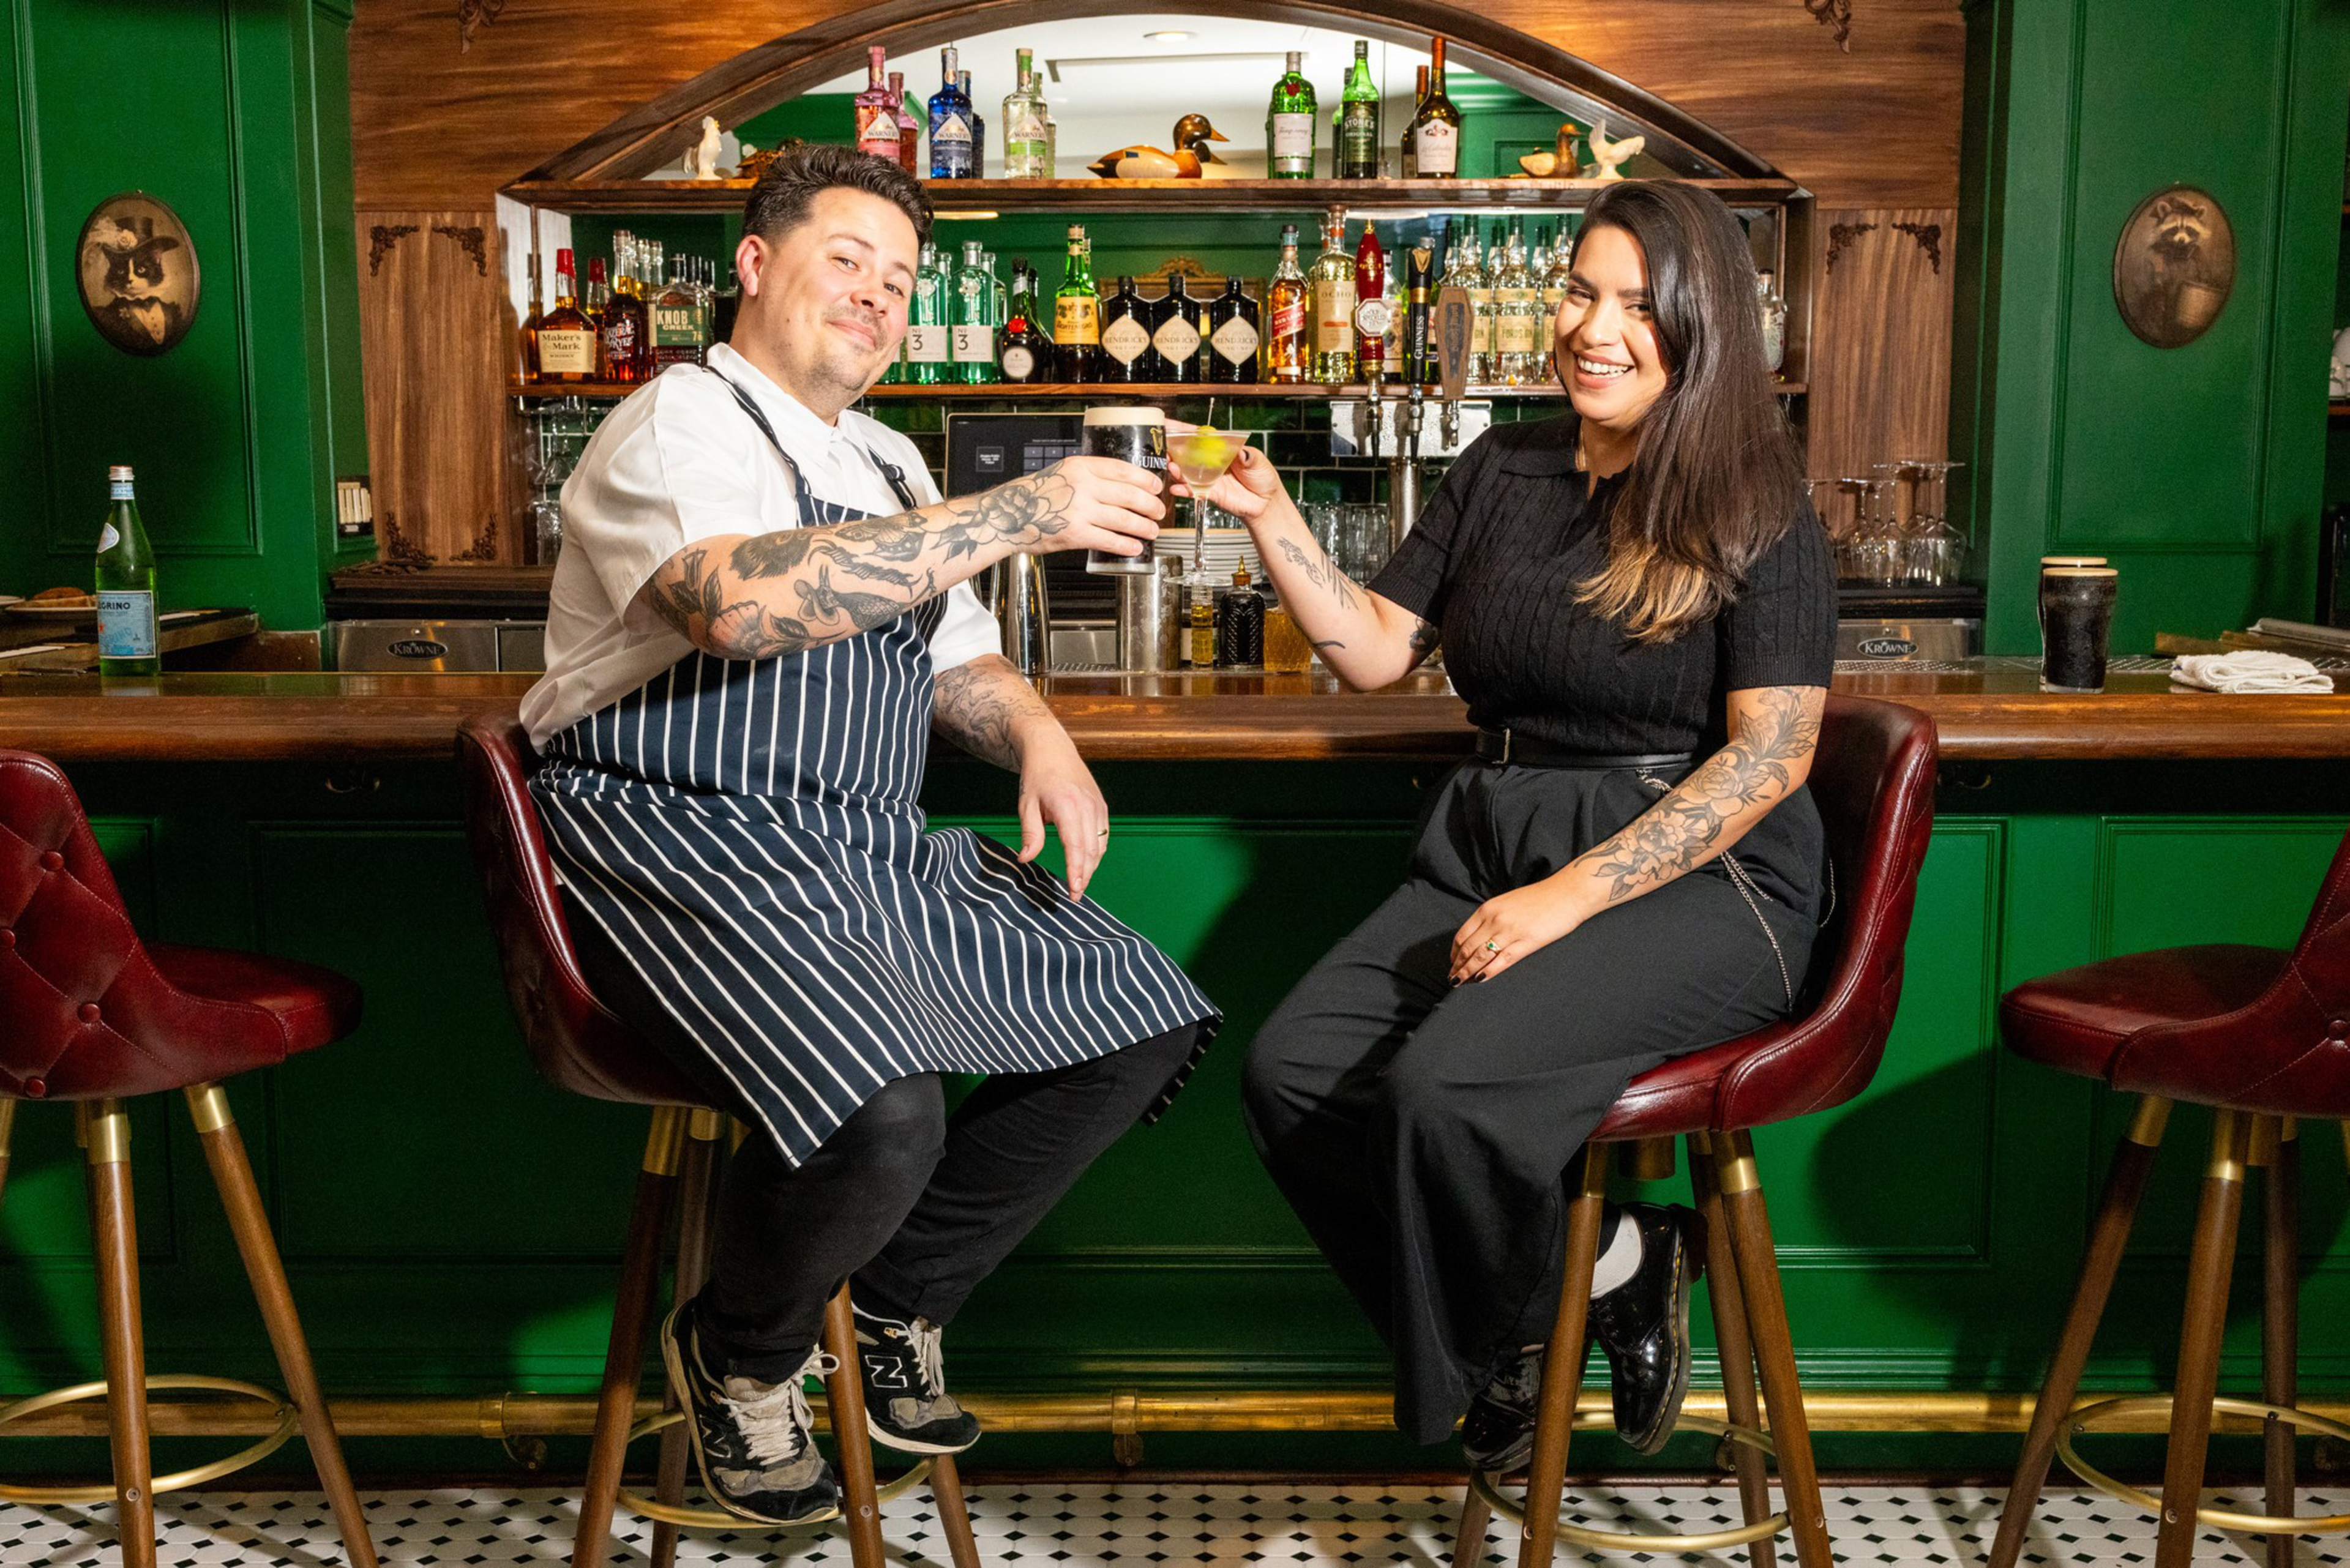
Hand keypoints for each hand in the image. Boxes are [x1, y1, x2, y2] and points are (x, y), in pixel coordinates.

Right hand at [1013, 456, 1164, 559]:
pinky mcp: (1075, 534)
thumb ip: (1088, 476)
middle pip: (1129, 494)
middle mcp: (1082, 486)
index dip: (1145, 479)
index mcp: (1080, 467)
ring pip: (1124, 518)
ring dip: (1143, 526)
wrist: (1006, 516)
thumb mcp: (1061, 473)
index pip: (1122, 469)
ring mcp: (1079, 510)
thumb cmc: (1033, 496)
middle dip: (1150, 505)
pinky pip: (1109, 539)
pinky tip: (1135, 547)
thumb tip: (1120, 486)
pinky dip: (1126, 544)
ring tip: (1151, 531)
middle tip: (1158, 511)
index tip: (1155, 487)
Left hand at [1016, 733, 1111, 898]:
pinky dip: (1097, 851)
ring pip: (1100, 844)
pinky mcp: (1101, 805)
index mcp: (1068, 806)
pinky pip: (1103, 834)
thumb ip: (1030, 833)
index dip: (1076, 871)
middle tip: (1075, 896)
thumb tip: (1026, 859)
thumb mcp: (1026, 804)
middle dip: (1085, 875)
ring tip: (1080, 883)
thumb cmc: (1036, 776)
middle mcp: (1087, 806)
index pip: (1076, 846)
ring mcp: (1097, 805)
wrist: (1051, 748)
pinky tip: (1088, 862)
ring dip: (1092, 865)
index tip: (1074, 890)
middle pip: (1091, 850)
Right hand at [1164, 421, 1288, 525]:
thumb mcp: (1258, 460)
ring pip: (1186, 472)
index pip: (1199, 437)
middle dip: (1173, 450)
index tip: (1168, 425)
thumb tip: (1240, 452)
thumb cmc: (1263, 477)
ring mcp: (1208, 478)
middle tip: (1163, 447)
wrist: (1266, 502)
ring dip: (1176, 469)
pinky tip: (1177, 487)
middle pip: (1187, 454)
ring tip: (1171, 466)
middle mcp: (1210, 462)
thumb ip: (1247, 455)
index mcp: (1220, 449)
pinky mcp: (1209, 493)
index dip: (1183, 431)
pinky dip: (1184, 490)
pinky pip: (1193, 491)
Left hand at [1449, 877, 1597, 984]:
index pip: (1463, 935)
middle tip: (1453, 978)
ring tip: (1461, 982)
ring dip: (1467, 972)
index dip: (1454, 952)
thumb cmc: (1539, 898)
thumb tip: (1479, 935)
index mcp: (1488, 909)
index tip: (1452, 962)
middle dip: (1457, 966)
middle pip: (1468, 948)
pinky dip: (1488, 972)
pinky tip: (1480, 979)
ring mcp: (1510, 931)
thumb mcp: (1507, 902)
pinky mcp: (1526, 942)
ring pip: (1481, 956)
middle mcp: (1494, 920)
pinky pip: (1502, 960)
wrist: (1566, 893)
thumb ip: (1492, 917)